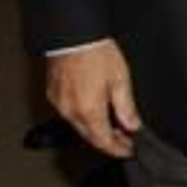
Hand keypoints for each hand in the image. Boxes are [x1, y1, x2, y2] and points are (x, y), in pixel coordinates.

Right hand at [45, 40, 140, 157]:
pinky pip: (70, 115)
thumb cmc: (96, 52)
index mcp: (89, 110)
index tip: (129, 150)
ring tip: (114, 127)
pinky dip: (85, 118)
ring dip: (96, 130)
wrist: (74, 36)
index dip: (118, 149)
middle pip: (90, 137)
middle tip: (125, 140)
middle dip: (108, 141)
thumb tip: (133, 125)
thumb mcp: (120, 79)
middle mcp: (71, 112)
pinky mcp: (53, 96)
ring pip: (79, 127)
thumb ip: (126, 106)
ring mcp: (60, 104)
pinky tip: (96, 112)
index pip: (103, 141)